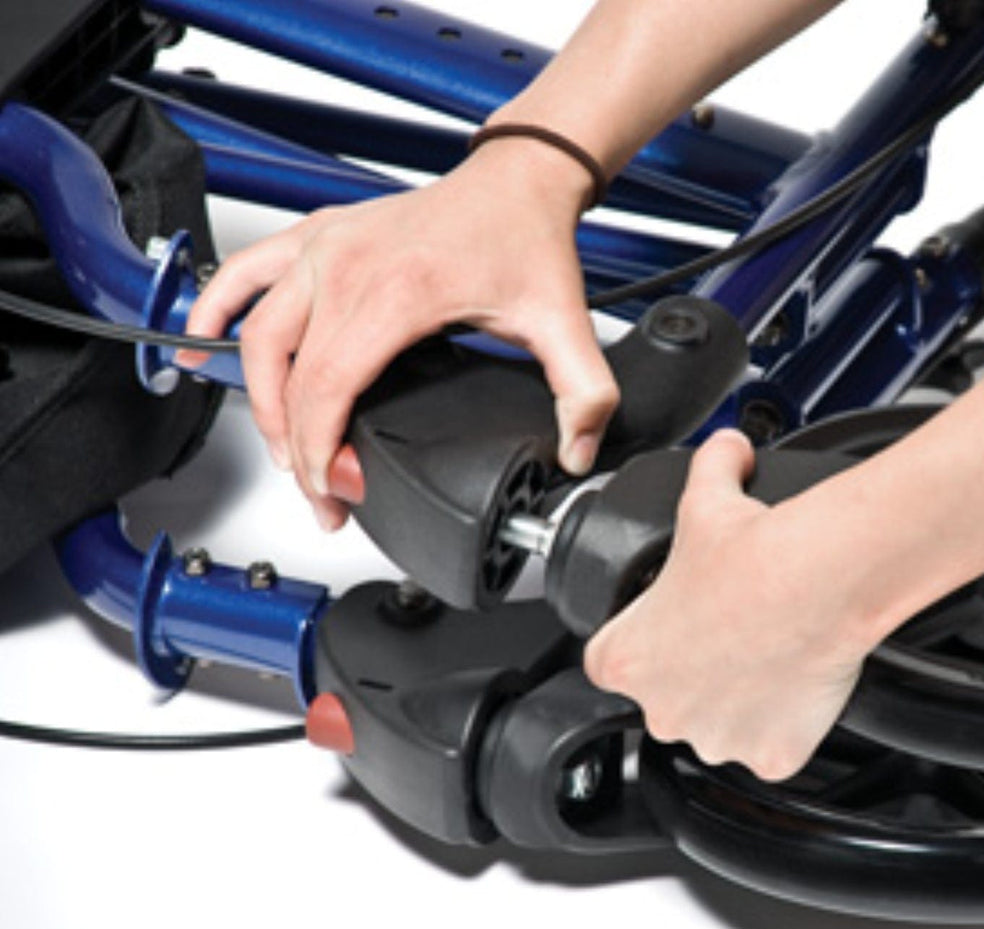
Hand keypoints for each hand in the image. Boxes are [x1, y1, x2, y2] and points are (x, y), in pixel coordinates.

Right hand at [180, 137, 617, 529]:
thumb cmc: (526, 239)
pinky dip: (217, 307)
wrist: (516, 180)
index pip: (330, 389)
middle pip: (289, 376)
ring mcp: (325, 248)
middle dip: (297, 448)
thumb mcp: (564, 324)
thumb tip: (576, 452)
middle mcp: (348, 267)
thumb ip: (583, 395)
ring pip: (258, 335)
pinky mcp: (317, 236)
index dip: (322, 453)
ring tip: (283, 447)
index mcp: (397, 294)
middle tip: (323, 489)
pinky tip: (201, 341)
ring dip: (259, 399)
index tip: (337, 492)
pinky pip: (244, 273)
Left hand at [583, 430, 875, 780]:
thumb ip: (706, 469)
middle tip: (735, 633)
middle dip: (700, 674)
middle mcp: (662, 710)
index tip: (682, 625)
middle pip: (672, 700)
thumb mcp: (708, 498)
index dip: (650, 642)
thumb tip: (724, 449)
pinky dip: (788, 724)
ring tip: (769, 653)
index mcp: (625, 660)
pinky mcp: (772, 756)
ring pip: (723, 726)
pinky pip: (774, 747)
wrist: (819, 579)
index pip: (617, 663)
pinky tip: (798, 682)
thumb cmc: (755, 552)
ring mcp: (718, 738)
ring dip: (741, 701)